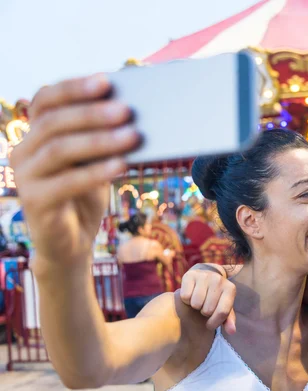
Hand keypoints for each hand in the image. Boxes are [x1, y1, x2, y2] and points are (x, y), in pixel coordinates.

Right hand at [11, 75, 138, 275]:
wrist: (72, 242)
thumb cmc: (86, 194)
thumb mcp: (95, 161)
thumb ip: (102, 137)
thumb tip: (134, 112)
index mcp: (36, 133)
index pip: (46, 100)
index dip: (74, 88)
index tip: (106, 81)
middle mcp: (23, 150)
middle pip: (54, 122)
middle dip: (92, 114)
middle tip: (126, 110)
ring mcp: (25, 177)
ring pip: (59, 150)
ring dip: (99, 141)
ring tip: (132, 136)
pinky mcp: (35, 203)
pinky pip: (66, 182)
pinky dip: (96, 172)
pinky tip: (122, 166)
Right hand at [180, 266, 236, 333]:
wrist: (205, 276)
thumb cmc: (216, 297)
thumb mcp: (224, 307)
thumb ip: (228, 320)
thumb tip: (232, 331)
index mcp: (230, 289)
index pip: (222, 312)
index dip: (214, 323)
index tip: (210, 324)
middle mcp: (219, 280)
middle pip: (207, 310)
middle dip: (204, 313)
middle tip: (204, 307)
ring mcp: (204, 276)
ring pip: (196, 304)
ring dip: (195, 306)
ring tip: (199, 301)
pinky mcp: (190, 275)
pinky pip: (185, 296)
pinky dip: (186, 300)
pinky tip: (191, 295)